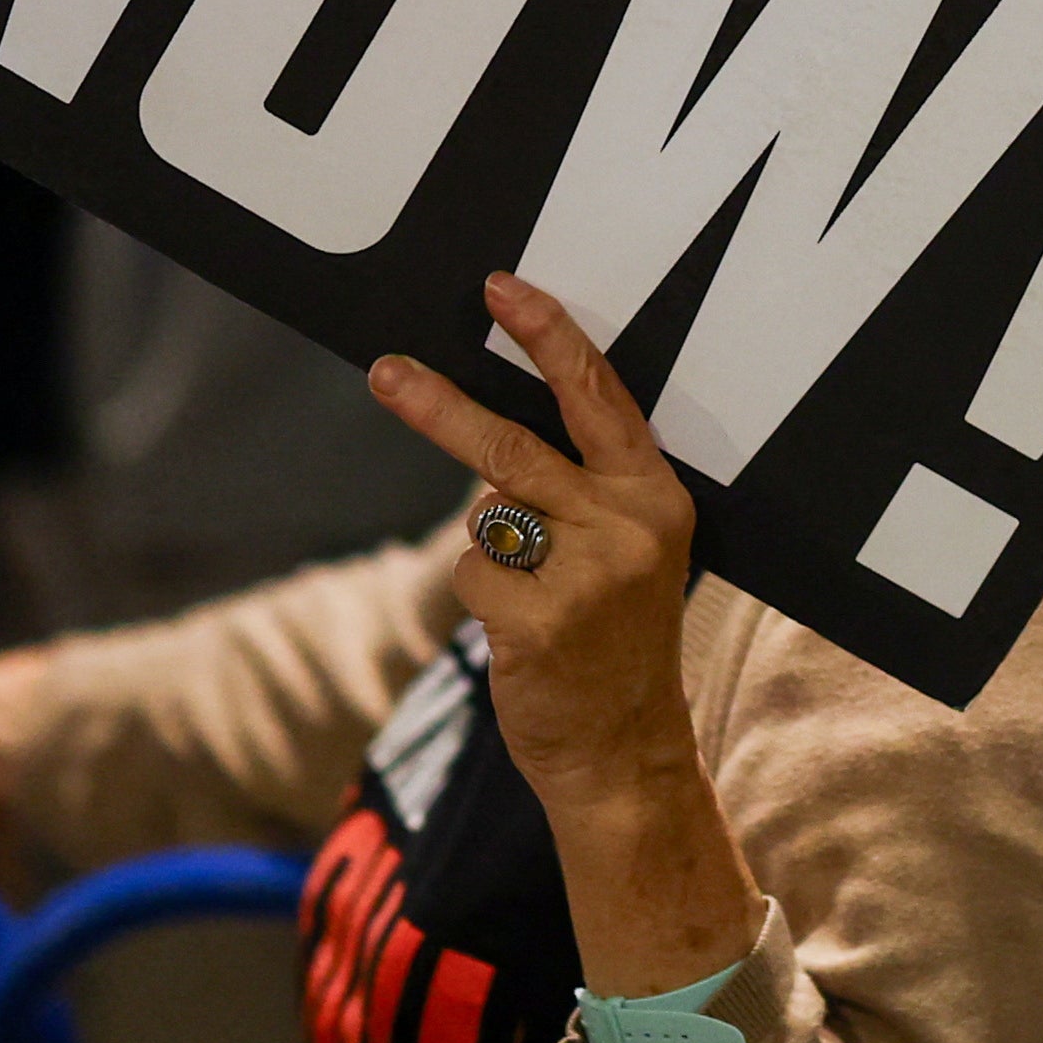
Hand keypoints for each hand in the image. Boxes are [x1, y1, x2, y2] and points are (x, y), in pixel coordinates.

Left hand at [366, 276, 761, 1005]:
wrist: (626, 754)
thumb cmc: (617, 646)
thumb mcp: (630, 554)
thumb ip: (584, 493)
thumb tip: (492, 448)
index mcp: (657, 497)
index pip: (599, 396)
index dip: (550, 336)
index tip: (501, 287)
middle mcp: (627, 526)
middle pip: (511, 444)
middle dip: (438, 406)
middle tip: (385, 372)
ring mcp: (583, 574)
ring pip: (484, 517)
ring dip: (491, 553)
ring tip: (532, 599)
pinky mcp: (536, 620)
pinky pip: (470, 574)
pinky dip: (481, 599)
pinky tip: (521, 634)